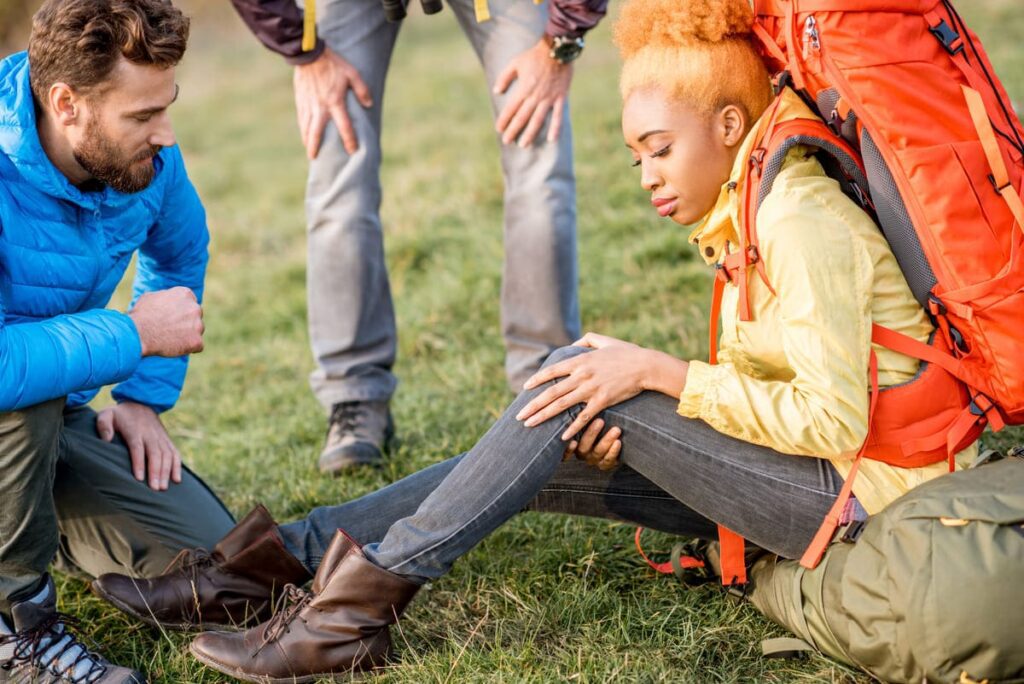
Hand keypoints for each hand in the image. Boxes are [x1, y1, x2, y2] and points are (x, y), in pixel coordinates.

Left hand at [96, 402, 181, 490]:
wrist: (142, 401)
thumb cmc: (120, 413)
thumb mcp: (107, 414)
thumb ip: (104, 425)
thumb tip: (106, 440)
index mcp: (135, 430)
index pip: (138, 448)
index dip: (139, 463)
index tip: (139, 478)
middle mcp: (151, 434)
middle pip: (155, 454)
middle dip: (156, 472)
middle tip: (155, 489)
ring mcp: (161, 437)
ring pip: (167, 455)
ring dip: (167, 472)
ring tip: (163, 488)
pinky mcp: (167, 439)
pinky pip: (175, 453)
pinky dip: (177, 466)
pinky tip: (177, 479)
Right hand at [128, 287, 203, 356]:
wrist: (138, 333)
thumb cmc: (141, 315)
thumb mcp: (151, 297)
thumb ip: (166, 296)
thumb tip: (168, 298)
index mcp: (185, 294)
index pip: (190, 303)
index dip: (181, 312)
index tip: (173, 318)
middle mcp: (195, 308)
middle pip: (195, 316)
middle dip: (186, 322)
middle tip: (171, 329)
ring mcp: (198, 325)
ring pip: (197, 331)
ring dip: (188, 335)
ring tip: (170, 338)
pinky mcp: (197, 341)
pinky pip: (197, 346)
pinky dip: (188, 348)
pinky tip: (174, 347)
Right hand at [293, 46, 372, 157]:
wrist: (308, 53)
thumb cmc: (333, 63)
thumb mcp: (352, 73)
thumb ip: (362, 90)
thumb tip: (369, 105)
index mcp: (335, 102)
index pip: (344, 126)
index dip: (349, 140)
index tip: (352, 150)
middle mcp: (320, 107)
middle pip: (316, 132)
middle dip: (315, 146)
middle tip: (315, 158)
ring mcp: (308, 104)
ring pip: (306, 127)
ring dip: (307, 140)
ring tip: (309, 150)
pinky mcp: (300, 99)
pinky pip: (301, 118)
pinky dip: (302, 128)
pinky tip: (304, 133)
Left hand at [493, 38, 572, 146]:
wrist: (557, 49)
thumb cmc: (534, 55)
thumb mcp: (515, 62)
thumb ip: (504, 77)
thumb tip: (496, 92)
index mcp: (523, 88)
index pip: (511, 108)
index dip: (504, 120)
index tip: (499, 129)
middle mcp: (535, 96)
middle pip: (522, 117)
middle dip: (513, 130)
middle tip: (507, 141)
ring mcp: (549, 98)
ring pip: (538, 120)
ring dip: (530, 133)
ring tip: (524, 144)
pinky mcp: (560, 97)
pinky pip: (558, 115)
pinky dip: (555, 128)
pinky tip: (552, 139)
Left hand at [516, 333, 652, 440]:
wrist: (646, 365)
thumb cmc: (627, 353)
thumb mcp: (605, 341)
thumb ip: (587, 340)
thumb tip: (575, 343)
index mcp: (580, 360)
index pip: (551, 371)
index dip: (536, 380)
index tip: (525, 388)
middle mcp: (581, 375)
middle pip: (551, 392)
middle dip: (533, 405)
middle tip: (519, 416)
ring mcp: (591, 389)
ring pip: (561, 405)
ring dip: (543, 416)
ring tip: (530, 425)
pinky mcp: (602, 401)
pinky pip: (583, 417)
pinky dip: (572, 428)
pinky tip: (562, 437)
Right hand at [563, 417, 621, 469]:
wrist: (615, 433)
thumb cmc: (596, 422)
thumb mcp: (586, 419)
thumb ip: (580, 415)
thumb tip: (570, 401)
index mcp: (573, 444)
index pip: (566, 450)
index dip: (567, 449)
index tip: (572, 441)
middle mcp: (582, 453)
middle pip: (583, 448)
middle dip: (592, 434)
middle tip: (600, 421)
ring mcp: (594, 459)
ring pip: (597, 452)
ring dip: (606, 440)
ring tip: (616, 429)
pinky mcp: (606, 463)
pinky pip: (608, 460)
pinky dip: (613, 451)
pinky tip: (618, 442)